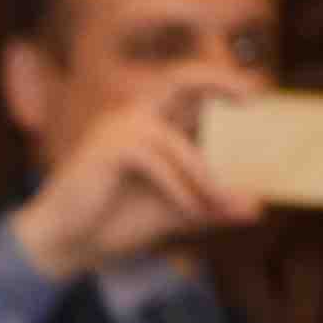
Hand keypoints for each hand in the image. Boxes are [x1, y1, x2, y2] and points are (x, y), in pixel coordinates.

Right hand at [3, 97, 259, 282]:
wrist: (63, 244)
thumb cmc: (113, 224)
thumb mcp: (174, 211)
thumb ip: (212, 205)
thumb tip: (257, 207)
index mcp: (147, 122)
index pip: (191, 92)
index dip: (224, 85)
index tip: (259, 95)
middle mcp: (134, 115)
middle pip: (182, 78)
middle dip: (221, 80)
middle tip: (255, 96)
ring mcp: (120, 129)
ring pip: (179, 145)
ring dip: (207, 178)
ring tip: (226, 205)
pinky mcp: (111, 150)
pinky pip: (160, 165)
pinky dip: (181, 191)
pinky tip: (193, 213)